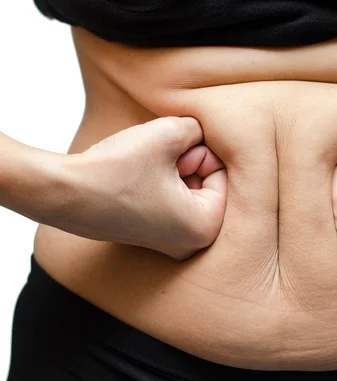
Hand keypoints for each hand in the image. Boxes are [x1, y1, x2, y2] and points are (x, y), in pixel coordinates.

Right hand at [54, 117, 226, 259]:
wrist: (62, 193)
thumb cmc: (115, 169)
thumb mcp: (169, 133)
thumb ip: (198, 128)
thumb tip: (203, 133)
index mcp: (205, 227)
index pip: (222, 174)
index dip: (198, 152)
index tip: (171, 153)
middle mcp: (191, 244)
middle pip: (208, 185)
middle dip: (188, 162)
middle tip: (159, 157)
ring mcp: (170, 243)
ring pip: (188, 190)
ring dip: (173, 169)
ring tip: (147, 166)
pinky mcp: (151, 236)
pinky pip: (170, 201)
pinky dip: (160, 182)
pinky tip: (139, 176)